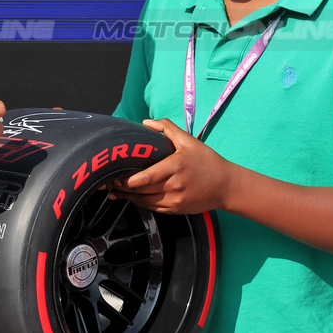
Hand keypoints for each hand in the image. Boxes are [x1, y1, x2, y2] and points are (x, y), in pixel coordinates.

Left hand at [109, 118, 238, 213]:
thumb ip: (167, 128)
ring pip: (145, 202)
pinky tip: (132, 197)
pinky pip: (153, 208)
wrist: (226, 186)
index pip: (147, 177)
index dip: (128, 180)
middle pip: (142, 191)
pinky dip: (140, 203)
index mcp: (176, 166)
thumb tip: (145, 123)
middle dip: (122, 188)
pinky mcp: (176, 210)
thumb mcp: (188, 140)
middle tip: (106, 183)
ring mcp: (175, 200)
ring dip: (128, 197)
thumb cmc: (207, 161)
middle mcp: (175, 185)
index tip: (114, 176)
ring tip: (114, 191)